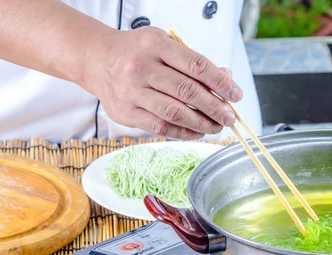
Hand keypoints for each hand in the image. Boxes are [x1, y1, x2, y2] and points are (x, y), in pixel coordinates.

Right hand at [81, 26, 241, 139]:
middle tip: (230, 117)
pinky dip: (184, 132)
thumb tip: (226, 79)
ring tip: (217, 127)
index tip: (235, 95)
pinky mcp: (126, 113)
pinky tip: (197, 132)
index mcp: (155, 45)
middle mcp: (141, 67)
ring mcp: (132, 92)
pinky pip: (161, 127)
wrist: (96, 60)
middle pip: (187, 92)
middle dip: (214, 107)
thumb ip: (193, 62)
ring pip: (175, 113)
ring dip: (202, 123)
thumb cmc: (136, 52)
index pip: (196, 65)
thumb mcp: (164, 45)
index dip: (220, 82)